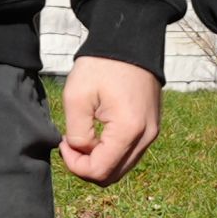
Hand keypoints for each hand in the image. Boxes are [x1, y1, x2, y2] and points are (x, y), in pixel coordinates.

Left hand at [59, 57, 161, 183]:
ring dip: (99, 161)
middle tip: (71, 143)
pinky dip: (111, 152)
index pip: (100, 171)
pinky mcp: (151, 127)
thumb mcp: (77, 96)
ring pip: (122, 167)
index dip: (75, 165)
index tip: (64, 142)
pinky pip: (130, 153)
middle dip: (87, 167)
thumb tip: (82, 152)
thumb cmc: (101, 65)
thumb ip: (77, 134)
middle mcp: (146, 136)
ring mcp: (152, 133)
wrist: (129, 41)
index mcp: (129, 129)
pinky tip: (98, 133)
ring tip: (84, 137)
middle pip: (113, 176)